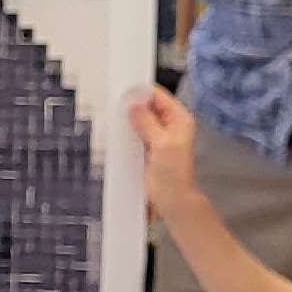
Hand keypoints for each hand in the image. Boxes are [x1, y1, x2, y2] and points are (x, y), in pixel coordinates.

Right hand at [126, 84, 199, 219]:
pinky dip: (126, 132)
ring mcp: (157, 137)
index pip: (158, 95)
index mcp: (179, 119)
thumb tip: (134, 105)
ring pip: (140, 120)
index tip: (123, 90)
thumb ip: (147, 122)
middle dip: (132, 105)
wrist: (172, 200)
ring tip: (112, 115)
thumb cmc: (174, 175)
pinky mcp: (147, 149)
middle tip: (115, 102)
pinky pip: (135, 134)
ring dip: (128, 119)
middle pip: (148, 106)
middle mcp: (169, 125)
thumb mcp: (161, 144)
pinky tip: (115, 131)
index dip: (141, 92)